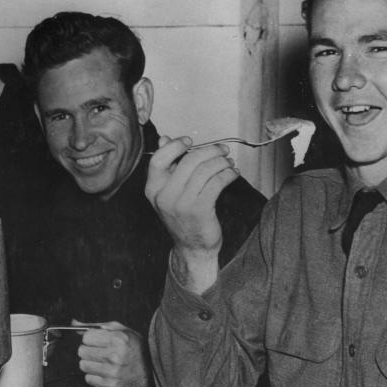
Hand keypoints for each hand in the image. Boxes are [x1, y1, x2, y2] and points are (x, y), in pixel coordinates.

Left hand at [74, 319, 149, 386]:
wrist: (150, 367)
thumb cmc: (134, 347)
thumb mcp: (120, 330)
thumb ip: (96, 326)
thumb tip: (74, 324)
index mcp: (117, 339)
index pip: (86, 337)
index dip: (91, 338)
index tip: (98, 341)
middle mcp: (114, 355)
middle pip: (82, 351)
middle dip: (89, 350)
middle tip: (100, 352)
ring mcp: (112, 371)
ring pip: (83, 365)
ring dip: (91, 363)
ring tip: (103, 362)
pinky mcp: (110, 385)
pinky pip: (88, 378)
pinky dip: (94, 375)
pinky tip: (105, 371)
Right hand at [144, 136, 238, 292]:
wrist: (192, 247)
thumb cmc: (183, 216)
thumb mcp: (170, 191)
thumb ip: (168, 166)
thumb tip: (164, 139)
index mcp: (153, 189)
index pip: (158, 159)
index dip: (175, 146)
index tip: (190, 141)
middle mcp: (164, 196)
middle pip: (188, 161)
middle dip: (210, 151)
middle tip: (223, 150)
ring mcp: (181, 204)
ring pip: (205, 171)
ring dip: (222, 162)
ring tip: (229, 162)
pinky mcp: (200, 210)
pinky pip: (216, 183)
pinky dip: (228, 175)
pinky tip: (233, 174)